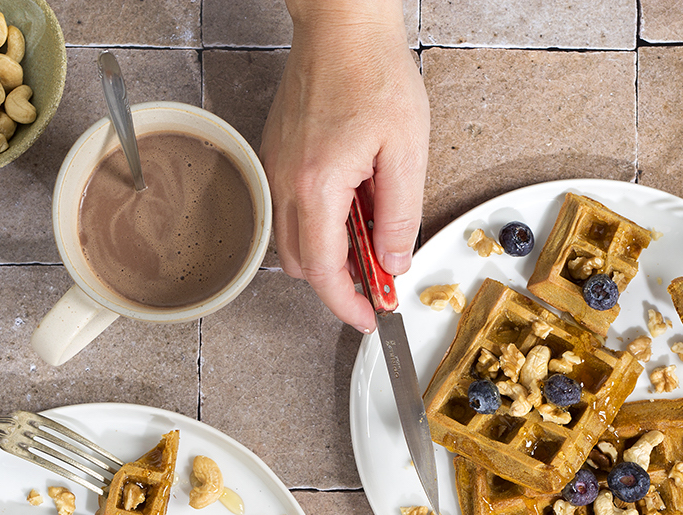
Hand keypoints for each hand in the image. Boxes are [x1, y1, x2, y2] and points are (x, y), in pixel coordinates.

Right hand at [261, 0, 428, 330]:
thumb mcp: (407, 150)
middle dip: (339, 283)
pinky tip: (352, 203)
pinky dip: (319, 224)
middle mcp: (286, 183)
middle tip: (379, 278)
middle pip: (302, 265)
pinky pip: (290, 210)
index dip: (347, 305)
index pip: (324, 273)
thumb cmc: (373, 73)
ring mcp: (275, 169)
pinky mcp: (276, 157)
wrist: (341, 25)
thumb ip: (400, 215)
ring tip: (372, 232)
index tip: (369, 318)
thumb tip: (393, 261)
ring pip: (293, 241)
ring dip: (329, 252)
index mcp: (318, 187)